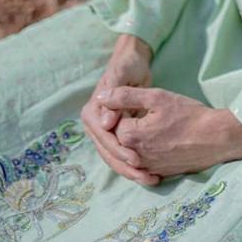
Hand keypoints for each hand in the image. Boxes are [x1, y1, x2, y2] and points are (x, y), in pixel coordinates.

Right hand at [81, 34, 158, 185]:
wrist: (132, 62)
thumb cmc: (126, 66)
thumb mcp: (121, 75)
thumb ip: (116, 96)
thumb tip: (105, 124)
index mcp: (92, 112)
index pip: (104, 137)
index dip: (119, 150)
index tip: (136, 159)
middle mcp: (95, 124)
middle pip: (108, 152)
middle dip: (125, 166)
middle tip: (146, 176)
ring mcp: (104, 131)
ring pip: (114, 157)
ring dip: (130, 170)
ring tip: (150, 179)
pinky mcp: (115, 135)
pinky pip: (122, 153)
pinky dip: (133, 164)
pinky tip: (149, 172)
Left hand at [97, 86, 241, 177]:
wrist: (215, 138)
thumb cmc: (188, 114)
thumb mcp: (157, 97)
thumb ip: (126, 96)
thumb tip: (101, 96)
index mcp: (130, 137)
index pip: (112, 123)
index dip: (120, 111)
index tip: (133, 103)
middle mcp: (135, 157)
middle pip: (118, 141)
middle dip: (123, 127)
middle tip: (141, 114)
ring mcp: (147, 168)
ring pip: (129, 154)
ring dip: (131, 142)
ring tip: (146, 127)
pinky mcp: (158, 174)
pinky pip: (141, 165)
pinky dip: (141, 155)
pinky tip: (151, 143)